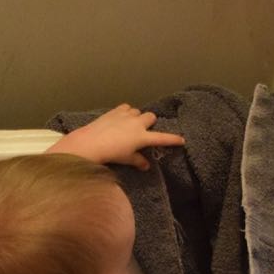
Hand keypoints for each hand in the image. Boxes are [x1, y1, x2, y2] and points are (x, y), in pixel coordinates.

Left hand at [47, 104, 184, 169]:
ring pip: (138, 111)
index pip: (162, 138)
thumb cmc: (111, 154)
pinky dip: (126, 112)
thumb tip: (146, 166)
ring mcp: (127, 115)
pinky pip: (126, 107)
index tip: (182, 140)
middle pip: (151, 116)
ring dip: (137, 116)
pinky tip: (120, 118)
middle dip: (150, 122)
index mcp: (142, 137)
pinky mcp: (116, 110)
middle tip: (144, 130)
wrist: (91, 142)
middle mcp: (137, 123)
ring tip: (130, 124)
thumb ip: (138, 161)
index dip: (173, 139)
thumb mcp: (126, 159)